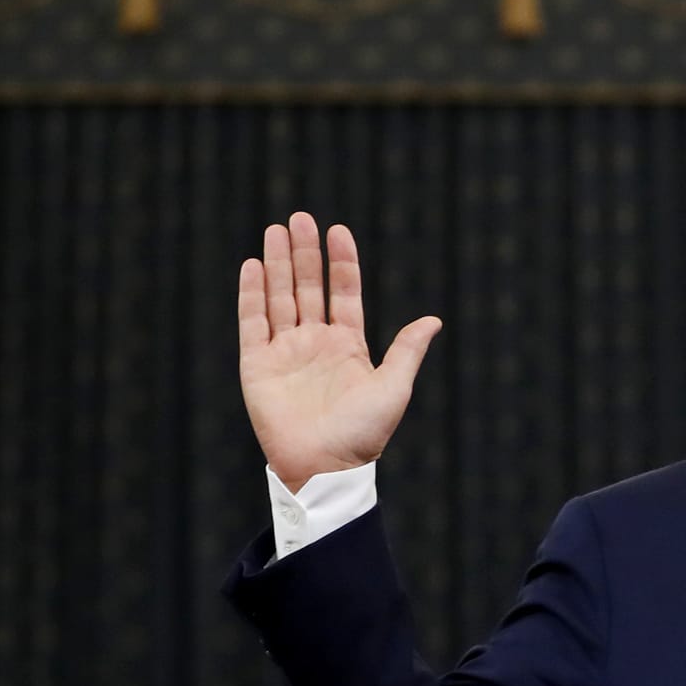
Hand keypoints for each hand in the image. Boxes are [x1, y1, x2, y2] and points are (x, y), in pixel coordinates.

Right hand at [239, 214, 441, 491]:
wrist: (326, 467)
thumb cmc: (363, 434)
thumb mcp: (393, 387)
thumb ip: (407, 350)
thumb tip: (434, 319)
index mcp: (348, 346)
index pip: (344, 293)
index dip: (341, 262)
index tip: (338, 230)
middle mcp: (315, 343)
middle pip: (308, 287)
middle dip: (304, 253)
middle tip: (300, 218)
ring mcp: (285, 352)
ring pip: (279, 297)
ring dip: (277, 264)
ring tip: (276, 229)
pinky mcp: (257, 365)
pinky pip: (252, 322)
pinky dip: (252, 294)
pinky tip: (254, 265)